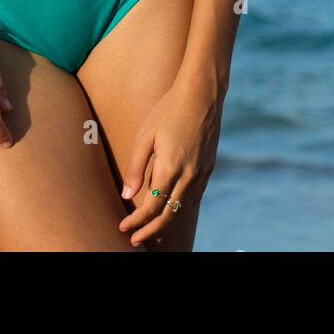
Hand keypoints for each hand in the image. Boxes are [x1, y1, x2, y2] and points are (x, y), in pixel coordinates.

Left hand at [117, 76, 221, 245]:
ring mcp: (202, 172)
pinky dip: (183, 206)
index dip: (136, 221)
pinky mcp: (210, 166)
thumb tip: (126, 195)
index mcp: (170, 168)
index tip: (123, 228)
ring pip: (183, 207)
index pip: (152, 207)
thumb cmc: (168, 110)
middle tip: (135, 240)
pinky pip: (195, 195)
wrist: (202, 93)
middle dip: (151, 230)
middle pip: (169, 214)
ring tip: (152, 228)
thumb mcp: (145, 136)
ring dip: (167, 221)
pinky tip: (174, 206)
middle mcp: (189, 175)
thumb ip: (136, 168)